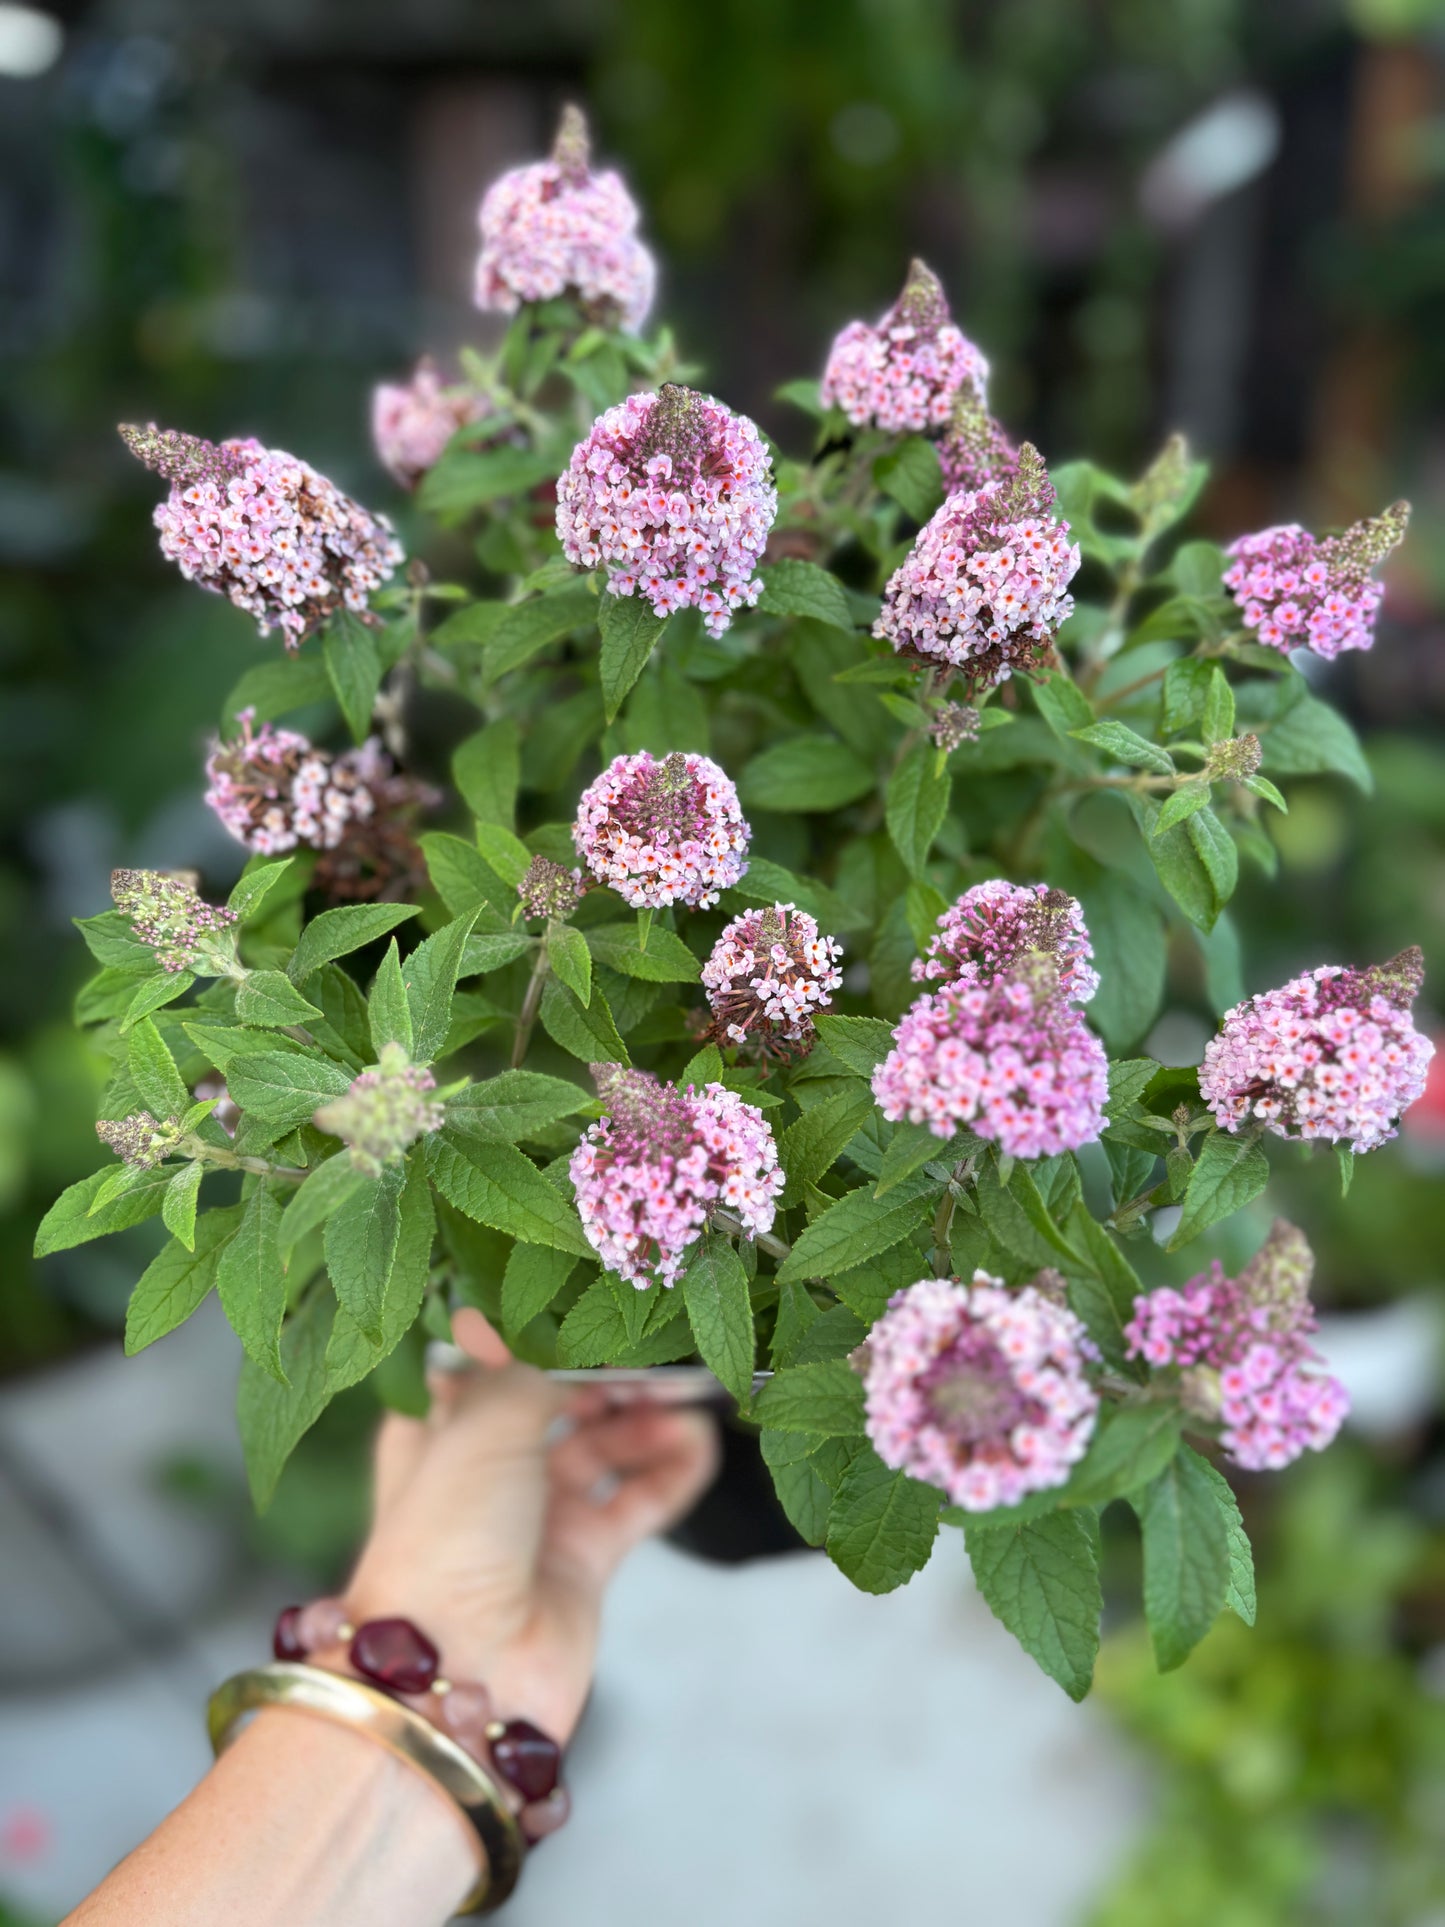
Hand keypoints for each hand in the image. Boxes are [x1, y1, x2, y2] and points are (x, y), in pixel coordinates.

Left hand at [343, 1308, 718, 1741]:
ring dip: (646, 1418)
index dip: (538, 1334)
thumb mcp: (479, 1424)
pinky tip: (698, 1443)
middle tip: (659, 1348)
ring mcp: (537, 1516)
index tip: (589, 1306)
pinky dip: (671, 1469)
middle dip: (607, 1373)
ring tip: (686, 1396)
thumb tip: (543, 1327)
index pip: (491, 1363)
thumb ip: (526, 1367)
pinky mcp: (584, 1559)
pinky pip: (638, 1499)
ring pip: (604, 1445)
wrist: (461, 1674)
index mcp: (438, 1429)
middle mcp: (485, 1469)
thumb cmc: (445, 1540)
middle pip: (557, 1401)